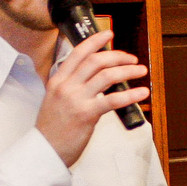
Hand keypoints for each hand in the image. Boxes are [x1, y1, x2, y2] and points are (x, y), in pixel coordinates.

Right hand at [35, 28, 149, 166]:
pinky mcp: (87, 115)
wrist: (45, 151)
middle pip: (96, 61)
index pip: (78, 53)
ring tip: (139, 71)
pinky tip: (141, 93)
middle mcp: (67, 86)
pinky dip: (131, 95)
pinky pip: (113, 100)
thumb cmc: (52, 129)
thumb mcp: (55, 100)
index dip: (95, 41)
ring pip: (107, 76)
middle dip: (117, 56)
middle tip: (131, 58)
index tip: (108, 34)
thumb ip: (72, 87)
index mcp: (58, 80)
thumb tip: (97, 78)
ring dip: (128, 71)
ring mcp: (76, 99)